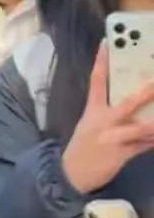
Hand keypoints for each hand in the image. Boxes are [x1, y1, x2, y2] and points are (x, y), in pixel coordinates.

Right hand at [61, 44, 153, 193]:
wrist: (72, 174)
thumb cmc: (85, 145)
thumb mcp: (92, 126)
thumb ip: (113, 115)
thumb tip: (136, 106)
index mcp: (92, 111)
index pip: (96, 81)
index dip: (101, 61)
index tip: (107, 43)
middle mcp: (103, 122)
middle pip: (127, 103)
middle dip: (145, 93)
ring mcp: (112, 138)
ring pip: (141, 128)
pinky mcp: (120, 155)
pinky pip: (144, 146)